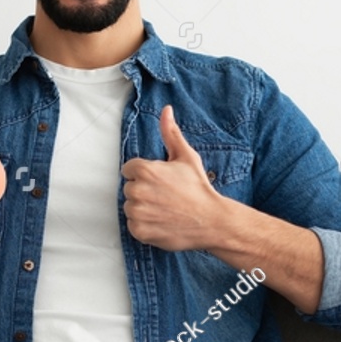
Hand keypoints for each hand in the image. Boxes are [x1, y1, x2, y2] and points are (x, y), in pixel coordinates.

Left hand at [121, 104, 225, 250]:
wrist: (211, 221)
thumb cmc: (199, 188)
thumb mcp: (186, 157)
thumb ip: (171, 134)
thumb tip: (166, 110)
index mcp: (145, 170)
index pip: (129, 169)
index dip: (145, 174)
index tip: (161, 181)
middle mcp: (137, 190)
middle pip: (129, 188)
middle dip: (143, 190)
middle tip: (165, 196)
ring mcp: (137, 212)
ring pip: (130, 207)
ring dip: (143, 208)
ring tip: (164, 209)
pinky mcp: (139, 231)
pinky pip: (134, 225)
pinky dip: (145, 225)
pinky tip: (162, 221)